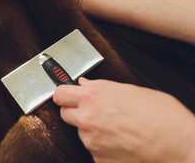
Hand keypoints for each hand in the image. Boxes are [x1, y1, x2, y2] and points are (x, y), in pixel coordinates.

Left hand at [53, 78, 194, 162]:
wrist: (179, 147)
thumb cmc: (162, 117)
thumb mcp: (131, 91)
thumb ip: (102, 87)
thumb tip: (85, 84)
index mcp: (94, 97)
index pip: (60, 94)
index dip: (64, 94)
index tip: (67, 96)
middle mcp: (88, 119)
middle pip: (65, 114)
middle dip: (76, 111)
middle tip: (94, 111)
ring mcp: (91, 141)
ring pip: (80, 132)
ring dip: (91, 129)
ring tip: (116, 128)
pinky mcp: (98, 159)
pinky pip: (92, 149)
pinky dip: (101, 146)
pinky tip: (120, 141)